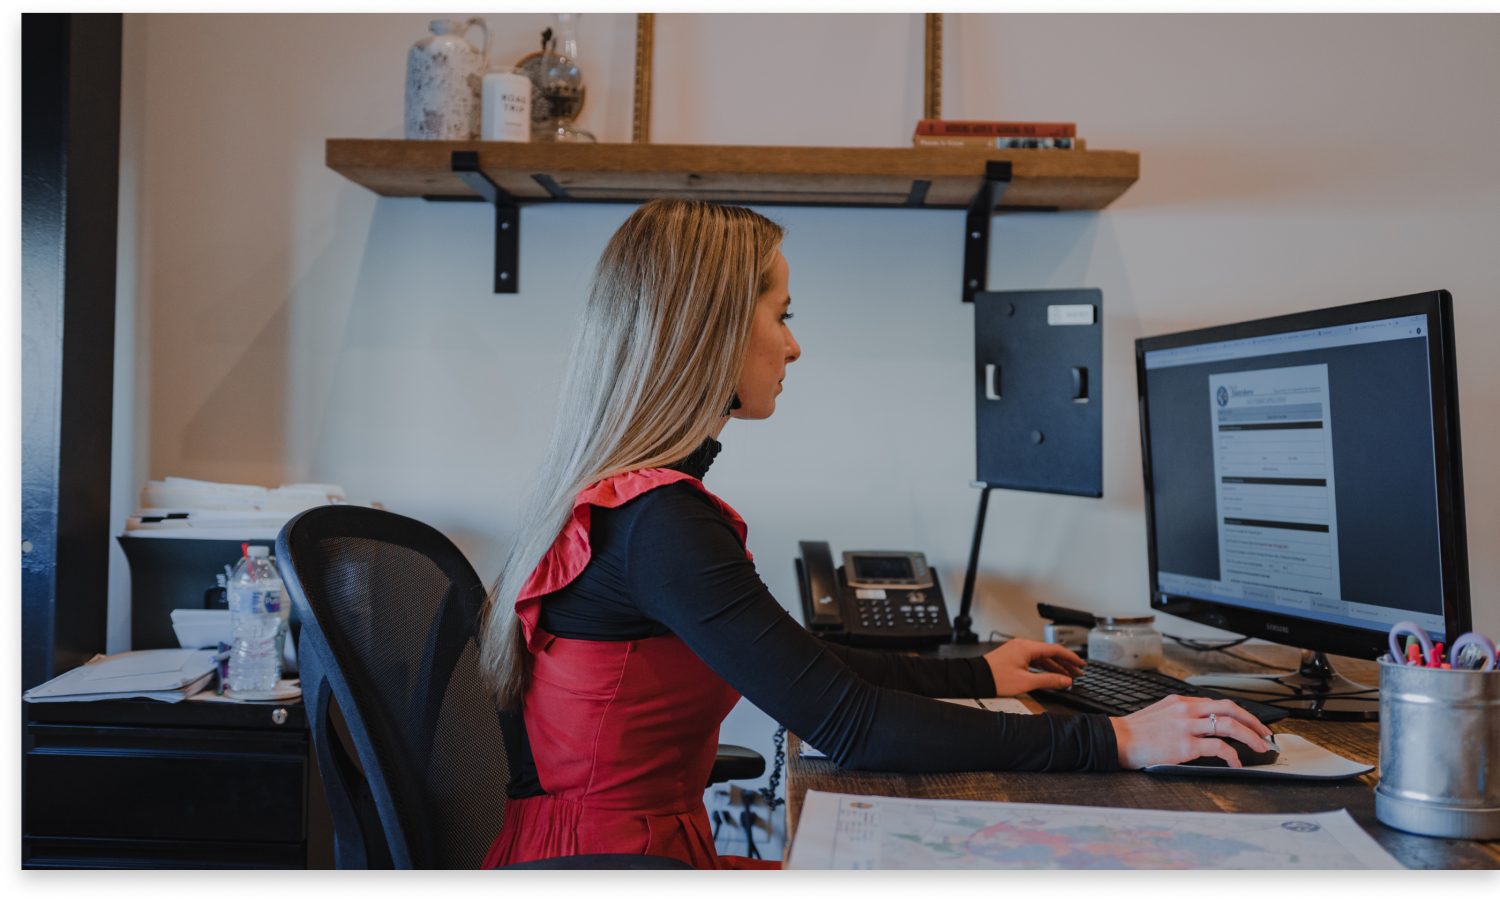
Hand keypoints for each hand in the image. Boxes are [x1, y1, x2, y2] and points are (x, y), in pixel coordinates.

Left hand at [982, 638, 1085, 695]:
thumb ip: (1049, 681)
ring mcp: (1017, 650)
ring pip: (1042, 657)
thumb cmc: (996, 679)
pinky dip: (1043, 667)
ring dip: (1055, 666)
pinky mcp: (1013, 657)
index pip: (1055, 649)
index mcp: (1027, 647)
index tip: (1081, 665)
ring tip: (1067, 676)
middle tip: (1077, 672)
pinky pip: (1033, 660)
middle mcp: (1023, 646)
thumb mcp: (1026, 682)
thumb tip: (1065, 681)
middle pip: (1050, 653)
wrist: (974, 679)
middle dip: (1065, 663)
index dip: (1071, 658)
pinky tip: (1050, 675)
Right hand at [1110, 695, 1273, 768]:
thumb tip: (1202, 724)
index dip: (1240, 713)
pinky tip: (1235, 763)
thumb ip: (1181, 715)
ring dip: (1250, 736)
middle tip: (1265, 733)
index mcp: (1180, 701)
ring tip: (1259, 747)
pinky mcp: (1184, 746)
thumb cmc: (1135, 731)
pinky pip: (1217, 748)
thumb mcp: (1160, 713)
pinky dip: (1232, 755)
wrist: (1116, 739)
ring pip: (1228, 725)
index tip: (1251, 723)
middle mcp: (1186, 710)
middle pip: (1229, 708)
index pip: (1218, 703)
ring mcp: (1186, 727)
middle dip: (1252, 721)